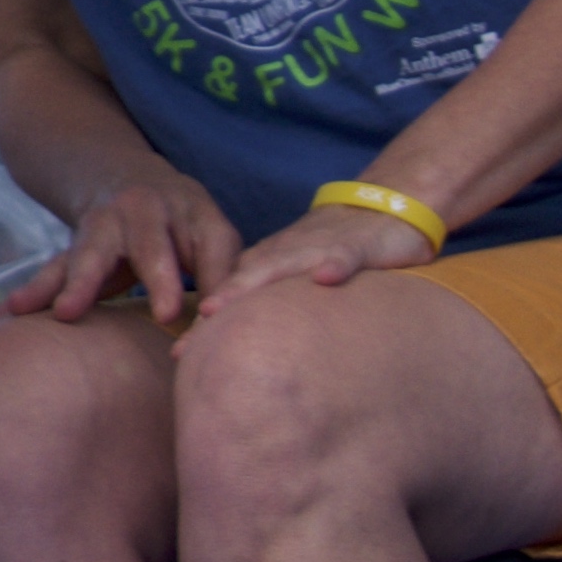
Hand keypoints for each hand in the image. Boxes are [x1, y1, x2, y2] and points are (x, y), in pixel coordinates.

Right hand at [5, 171, 240, 325]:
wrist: (119, 175)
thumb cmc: (181, 223)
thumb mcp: (211, 238)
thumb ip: (222, 277)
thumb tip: (227, 331)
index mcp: (191, 210)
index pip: (213, 251)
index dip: (219, 282)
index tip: (232, 318)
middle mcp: (144, 213)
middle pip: (151, 244)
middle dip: (159, 277)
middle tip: (165, 312)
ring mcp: (103, 228)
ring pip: (89, 256)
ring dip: (78, 285)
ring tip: (64, 313)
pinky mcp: (74, 250)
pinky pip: (50, 274)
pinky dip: (25, 298)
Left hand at [183, 200, 432, 335]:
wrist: (382, 206)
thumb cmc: (333, 250)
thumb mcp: (299, 277)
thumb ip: (275, 304)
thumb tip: (249, 350)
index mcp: (271, 262)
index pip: (231, 292)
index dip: (206, 322)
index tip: (179, 354)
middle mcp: (286, 254)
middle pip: (244, 281)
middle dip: (213, 308)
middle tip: (185, 342)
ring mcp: (319, 248)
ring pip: (281, 265)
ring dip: (251, 283)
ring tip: (220, 305)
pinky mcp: (356, 246)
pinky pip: (343, 255)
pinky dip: (334, 264)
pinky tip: (325, 277)